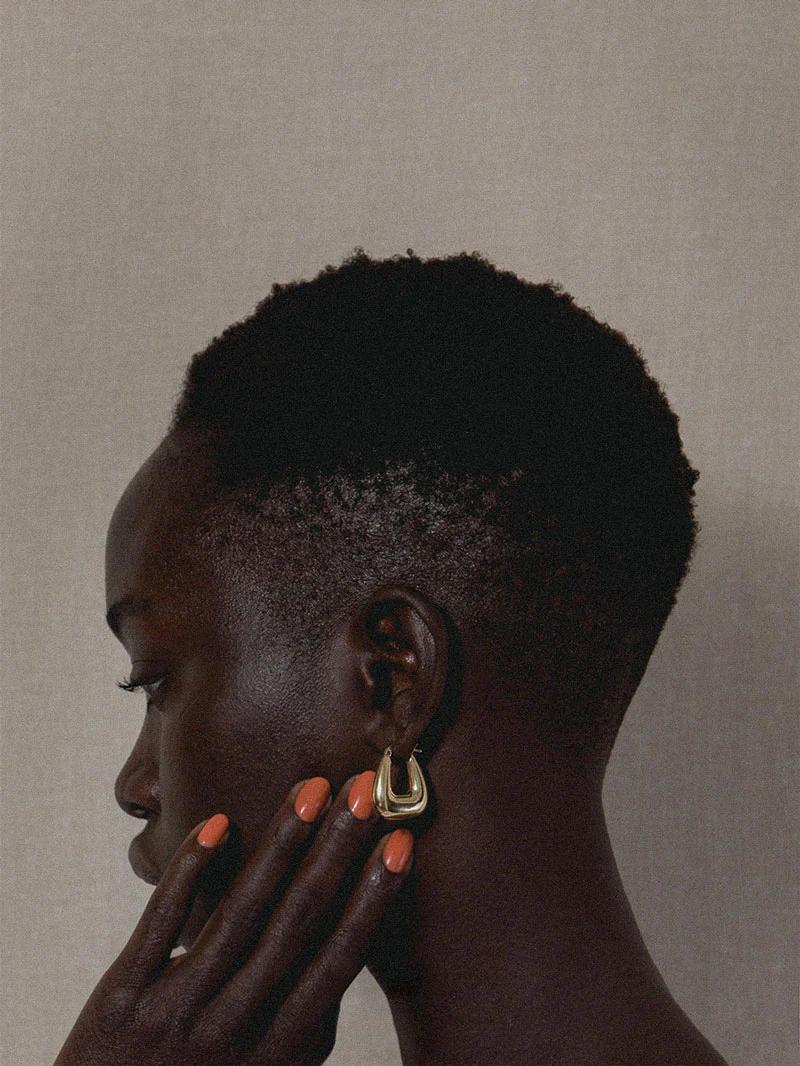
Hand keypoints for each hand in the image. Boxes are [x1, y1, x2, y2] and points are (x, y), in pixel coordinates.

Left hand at [53, 773, 413, 1065]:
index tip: (401, 843)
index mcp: (278, 1051)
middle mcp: (233, 1028)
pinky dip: (189, 870)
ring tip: (311, 789)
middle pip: (297, 923)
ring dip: (280, 844)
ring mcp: (175, 1011)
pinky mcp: (121, 998)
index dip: (372, 898)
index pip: (337, 959)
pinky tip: (219, 823)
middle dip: (336, 850)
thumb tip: (345, 945)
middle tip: (365, 791)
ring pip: (239, 913)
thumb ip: (305, 1024)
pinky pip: (160, 922)